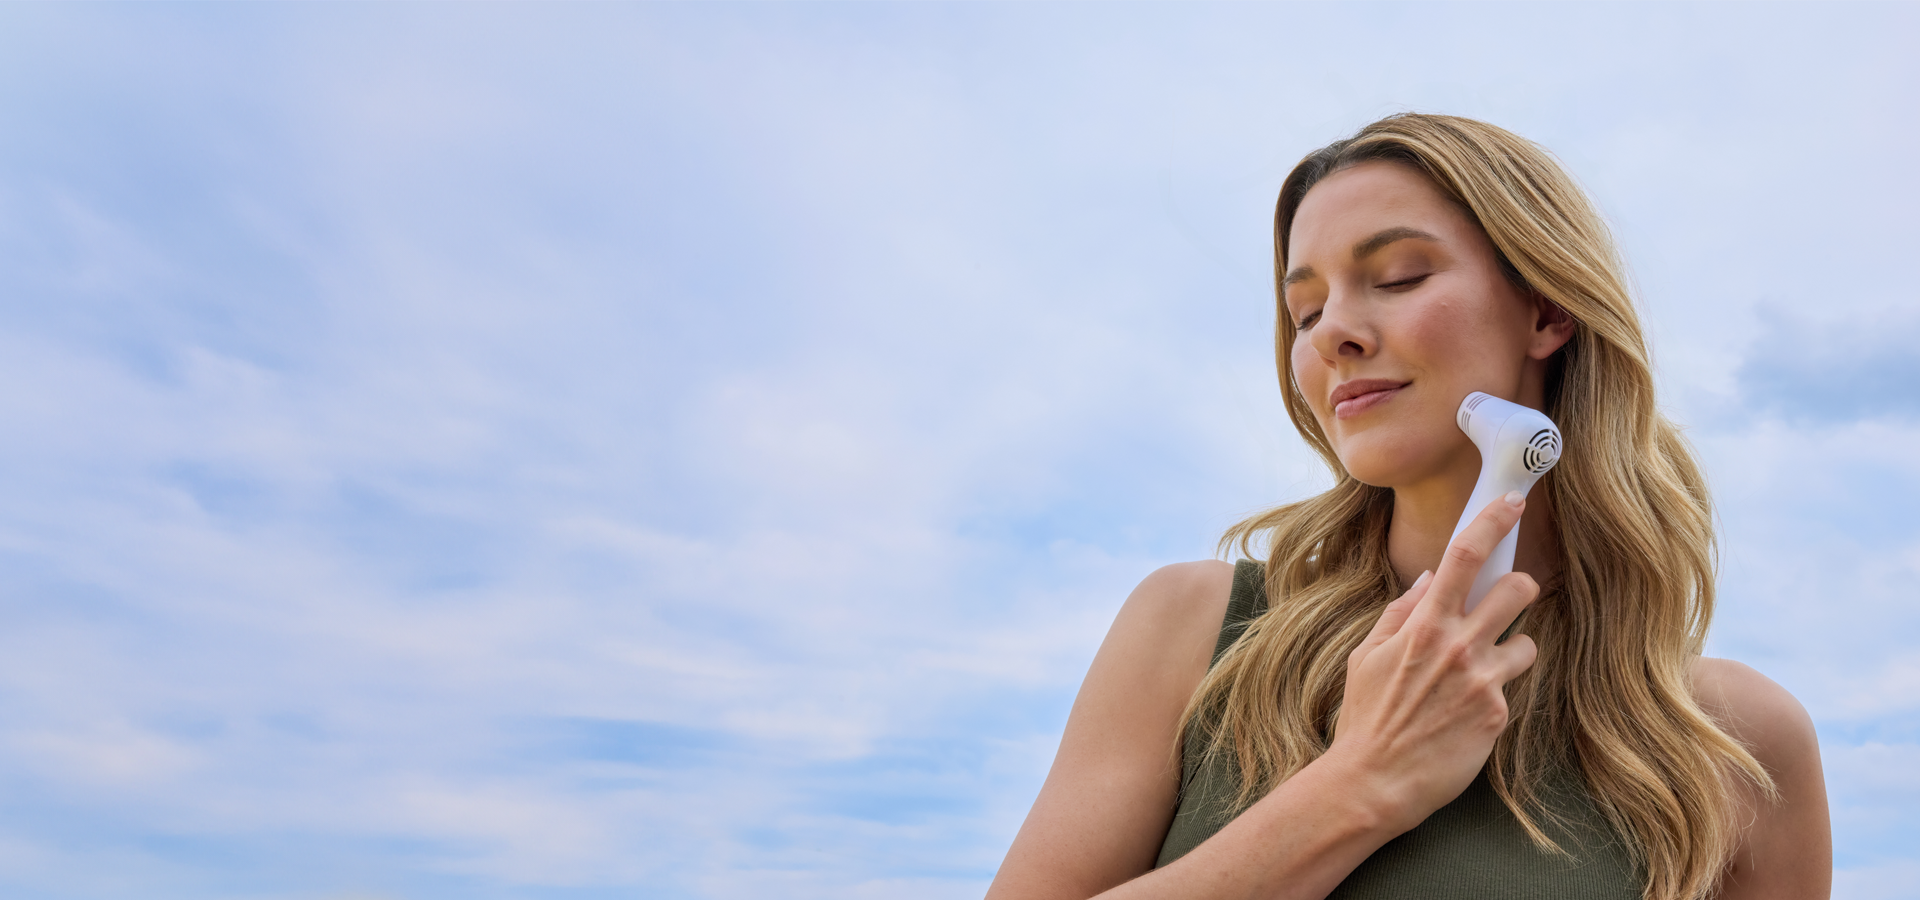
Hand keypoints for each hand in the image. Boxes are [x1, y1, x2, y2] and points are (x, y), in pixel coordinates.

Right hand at [1322, 490, 1541, 833]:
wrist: (1374, 782)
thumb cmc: (1366, 718)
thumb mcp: (1366, 657)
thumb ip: (1400, 613)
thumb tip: (1429, 580)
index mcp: (1421, 625)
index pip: (1463, 557)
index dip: (1493, 522)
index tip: (1513, 502)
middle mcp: (1456, 646)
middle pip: (1517, 589)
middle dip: (1520, 588)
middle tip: (1510, 601)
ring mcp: (1481, 680)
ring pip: (1527, 643)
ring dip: (1512, 651)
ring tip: (1484, 672)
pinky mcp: (1497, 714)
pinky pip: (1512, 688)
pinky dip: (1495, 695)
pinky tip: (1467, 714)